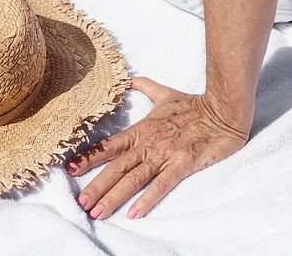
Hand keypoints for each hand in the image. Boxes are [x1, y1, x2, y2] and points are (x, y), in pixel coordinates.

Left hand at [66, 77, 249, 219]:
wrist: (223, 110)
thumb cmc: (194, 104)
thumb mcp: (165, 94)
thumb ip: (145, 87)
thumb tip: (130, 78)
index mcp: (141, 130)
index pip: (109, 146)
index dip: (88, 157)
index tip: (69, 168)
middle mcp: (148, 143)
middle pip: (116, 167)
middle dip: (96, 186)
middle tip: (80, 202)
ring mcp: (164, 154)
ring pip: (133, 178)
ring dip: (114, 196)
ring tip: (98, 212)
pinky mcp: (183, 164)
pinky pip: (162, 184)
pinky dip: (147, 199)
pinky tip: (134, 213)